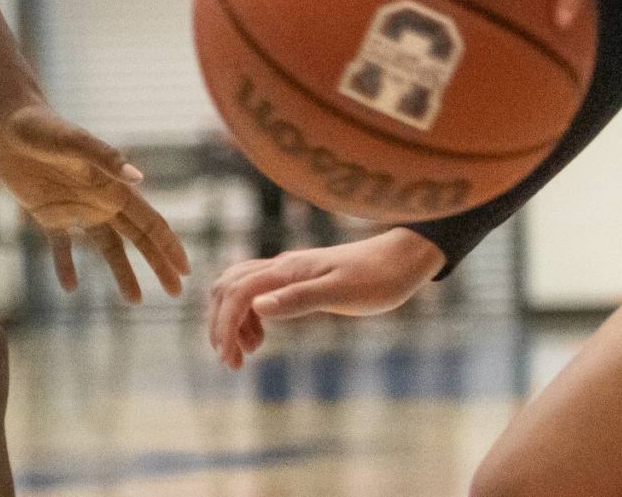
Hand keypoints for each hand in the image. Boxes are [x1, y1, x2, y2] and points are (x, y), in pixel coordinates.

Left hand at [0, 103, 189, 301]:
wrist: (7, 118)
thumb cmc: (41, 125)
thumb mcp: (71, 141)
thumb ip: (104, 157)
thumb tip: (139, 178)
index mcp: (111, 186)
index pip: (149, 221)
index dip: (168, 245)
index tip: (185, 270)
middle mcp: (98, 199)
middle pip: (136, 238)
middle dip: (158, 264)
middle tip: (176, 292)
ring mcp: (74, 208)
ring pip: (107, 247)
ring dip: (122, 272)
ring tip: (135, 301)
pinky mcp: (47, 213)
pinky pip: (62, 246)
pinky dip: (66, 266)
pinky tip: (70, 288)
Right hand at [206, 228, 441, 368]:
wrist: (402, 259)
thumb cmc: (378, 278)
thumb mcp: (341, 293)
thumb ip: (299, 298)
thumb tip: (258, 307)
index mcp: (286, 270)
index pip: (237, 293)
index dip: (225, 326)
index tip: (228, 359)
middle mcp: (280, 267)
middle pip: (227, 287)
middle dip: (220, 324)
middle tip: (230, 361)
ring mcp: (287, 272)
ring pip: (238, 289)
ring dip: (231, 320)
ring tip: (245, 354)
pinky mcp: (297, 279)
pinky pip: (256, 293)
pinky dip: (248, 316)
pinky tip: (261, 337)